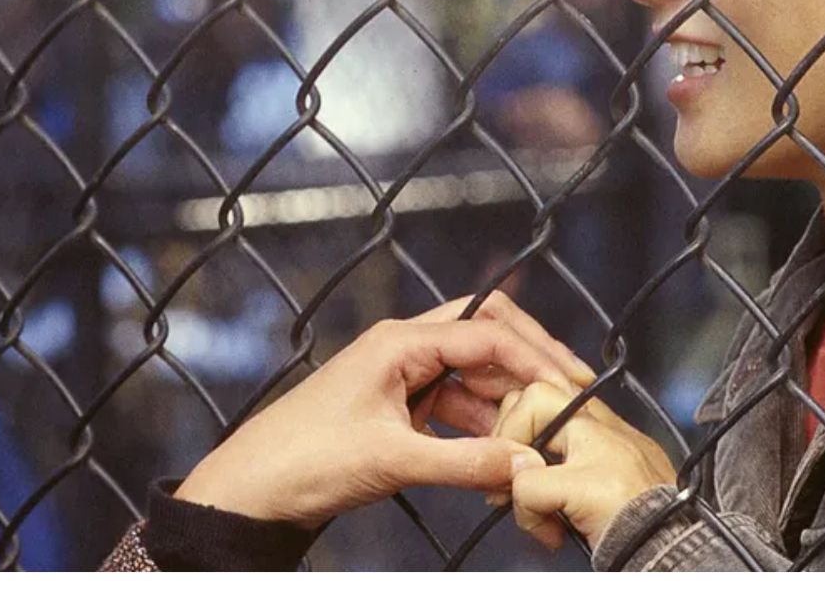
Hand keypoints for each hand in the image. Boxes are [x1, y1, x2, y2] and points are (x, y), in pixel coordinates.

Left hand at [173, 291, 595, 528]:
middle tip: (571, 390)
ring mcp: (400, 377)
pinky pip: (454, 406)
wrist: (252, 490)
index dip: (534, 359)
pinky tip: (501, 458)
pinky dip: (481, 428)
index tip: (571, 387)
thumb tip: (527, 465)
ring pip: (472, 375)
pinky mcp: (397, 407)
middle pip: (484, 335)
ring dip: (506, 402)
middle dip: (528, 360)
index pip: (486, 334)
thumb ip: (465, 463)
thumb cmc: (307, 460)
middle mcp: (403, 349)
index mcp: (400, 343)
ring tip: (539, 437)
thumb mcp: (393, 461)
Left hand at [490, 379, 676, 550]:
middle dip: (509, 429)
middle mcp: (610, 428)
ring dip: (515, 461)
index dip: (523, 419)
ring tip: (527, 503)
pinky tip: (550, 533)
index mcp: (613, 429)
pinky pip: (527, 484)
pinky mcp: (591, 483)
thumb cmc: (647, 530)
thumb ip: (568, 465)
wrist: (681, 555)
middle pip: (538, 387)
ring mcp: (602, 449)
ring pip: (530, 409)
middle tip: (512, 476)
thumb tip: (519, 470)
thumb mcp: (606, 483)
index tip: (520, 460)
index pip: (556, 390)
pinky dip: (527, 515)